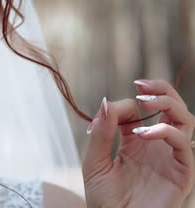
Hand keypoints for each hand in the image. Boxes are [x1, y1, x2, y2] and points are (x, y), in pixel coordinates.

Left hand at [82, 80, 194, 207]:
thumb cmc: (104, 200)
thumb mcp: (95, 162)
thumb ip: (101, 133)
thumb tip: (106, 101)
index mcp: (136, 142)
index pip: (140, 111)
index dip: (125, 105)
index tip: (108, 113)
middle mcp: (156, 146)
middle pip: (171, 108)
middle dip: (160, 89)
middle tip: (140, 84)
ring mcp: (169, 157)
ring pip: (185, 120)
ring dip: (168, 104)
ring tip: (145, 101)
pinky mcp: (181, 172)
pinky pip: (183, 145)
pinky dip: (166, 132)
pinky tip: (143, 134)